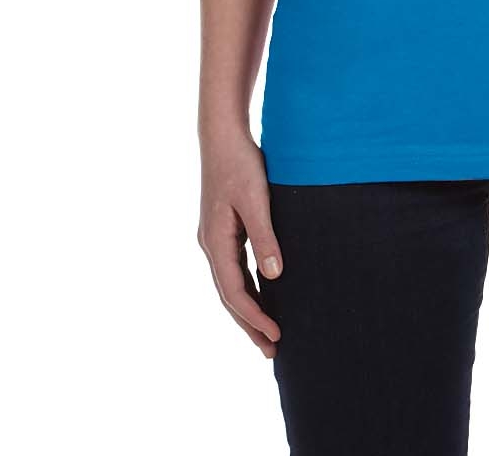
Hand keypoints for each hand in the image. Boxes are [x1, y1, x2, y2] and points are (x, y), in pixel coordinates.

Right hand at [197, 126, 284, 357]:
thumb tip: (273, 276)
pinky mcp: (223, 229)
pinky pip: (234, 269)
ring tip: (269, 333)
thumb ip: (264, 237)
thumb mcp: (256, 199)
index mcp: (216, 242)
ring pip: (231, 284)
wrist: (223, 135)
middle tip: (273, 351)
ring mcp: (215, 238)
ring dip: (248, 309)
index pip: (235, 293)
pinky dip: (248, 288)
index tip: (276, 336)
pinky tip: (264, 294)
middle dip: (250, 324)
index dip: (255, 317)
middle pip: (229, 296)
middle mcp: (211, 245)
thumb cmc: (240, 164)